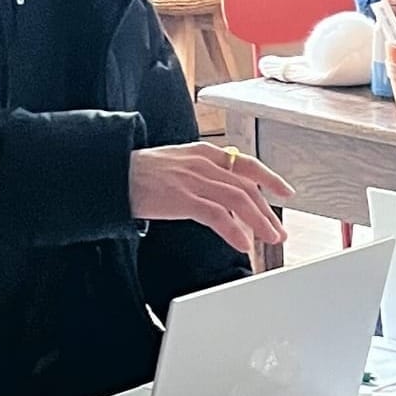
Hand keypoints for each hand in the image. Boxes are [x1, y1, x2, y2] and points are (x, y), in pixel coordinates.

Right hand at [129, 144, 292, 251]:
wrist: (110, 172)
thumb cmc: (141, 174)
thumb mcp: (178, 165)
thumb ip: (203, 175)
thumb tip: (224, 196)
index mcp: (204, 152)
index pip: (246, 164)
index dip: (270, 178)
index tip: (285, 192)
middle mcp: (203, 162)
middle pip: (247, 186)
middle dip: (268, 211)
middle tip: (279, 231)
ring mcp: (193, 179)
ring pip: (238, 199)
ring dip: (259, 222)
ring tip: (270, 239)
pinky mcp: (182, 197)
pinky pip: (217, 214)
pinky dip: (234, 230)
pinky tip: (242, 243)